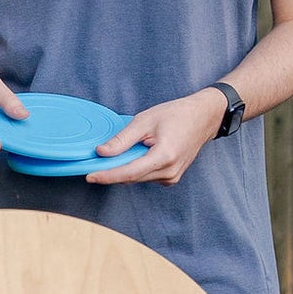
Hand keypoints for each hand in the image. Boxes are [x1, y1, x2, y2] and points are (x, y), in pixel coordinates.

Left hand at [87, 89, 227, 186]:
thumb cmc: (177, 115)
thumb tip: (102, 152)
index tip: (89, 176)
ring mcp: (172, 177)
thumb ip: (122, 139)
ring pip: (138, 178)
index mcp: (164, 156)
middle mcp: (169, 171)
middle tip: (94, 163)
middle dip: (112, 172)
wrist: (203, 118)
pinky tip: (138, 154)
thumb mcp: (145, 120)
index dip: (107, 176)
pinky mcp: (171, 178)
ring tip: (122, 152)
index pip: (129, 172)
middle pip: (131, 177)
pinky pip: (146, 177)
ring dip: (124, 169)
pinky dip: (136, 169)